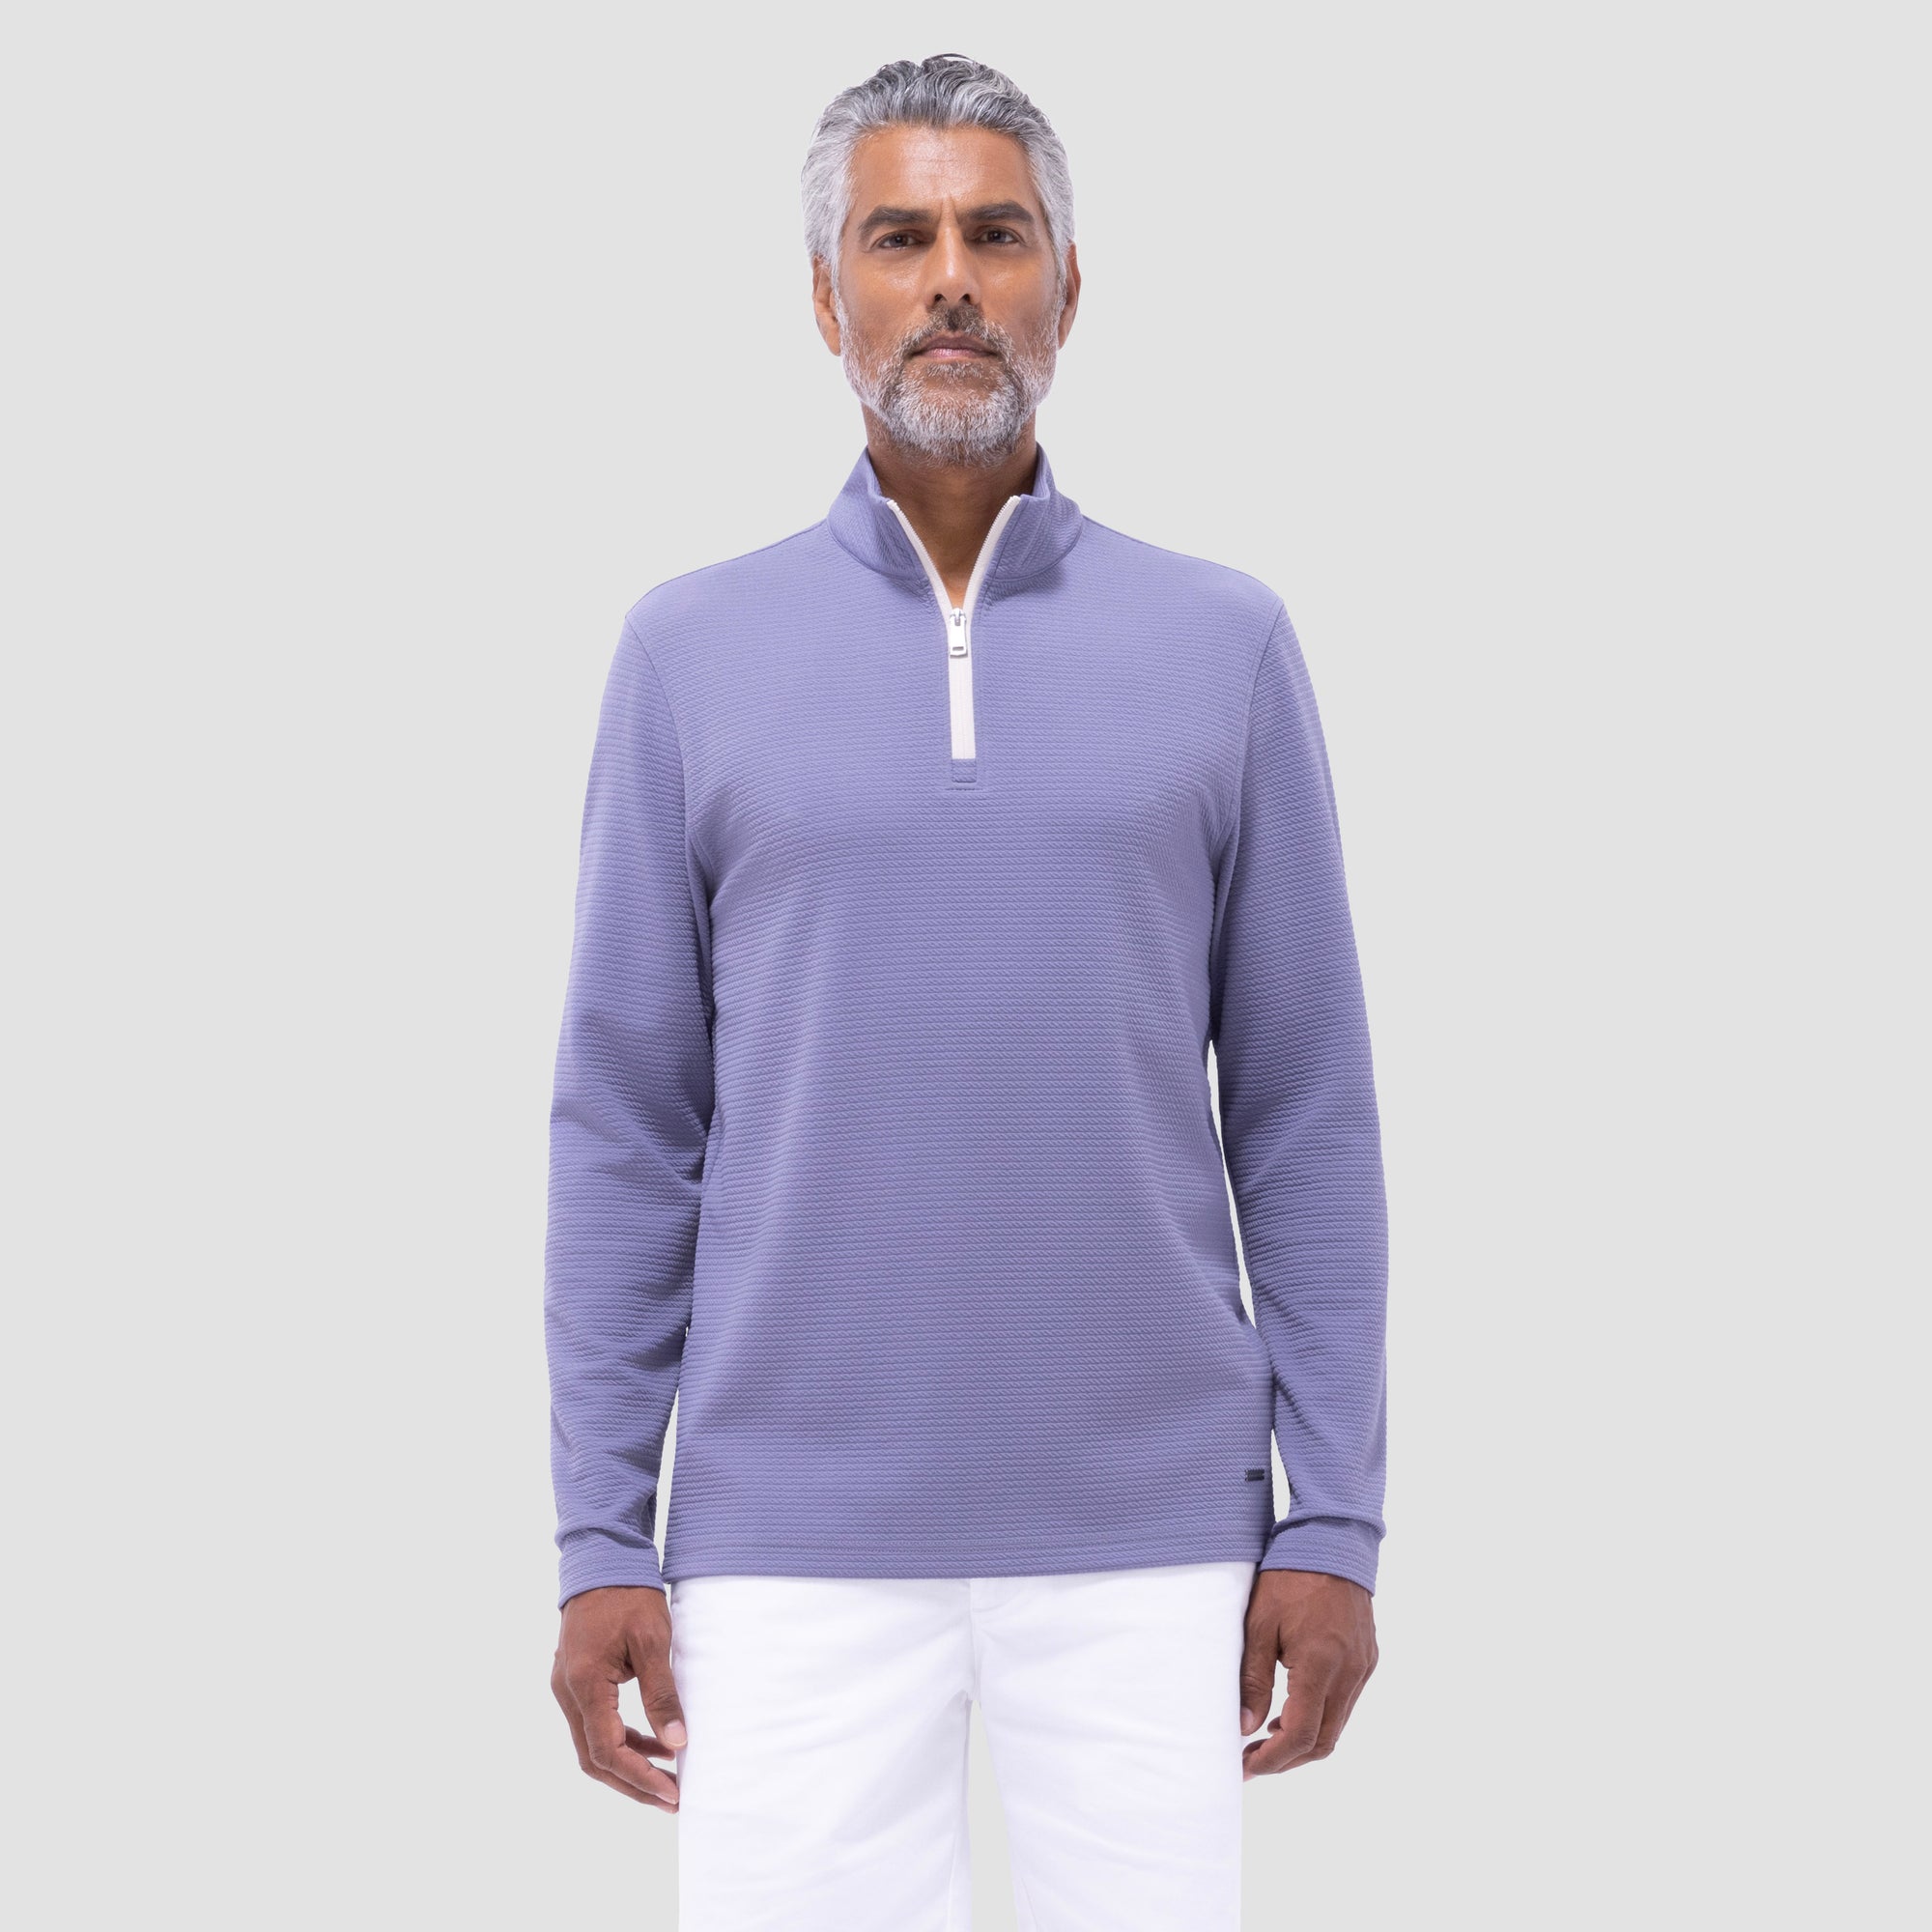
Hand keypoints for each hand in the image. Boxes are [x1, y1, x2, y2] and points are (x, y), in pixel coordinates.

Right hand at [552, 1585, 686, 1810]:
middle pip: (594, 1759)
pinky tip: (652, 1742)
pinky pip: (594, 1724)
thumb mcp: (653, 1640)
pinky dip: (621, 1740)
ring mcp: (566, 1687)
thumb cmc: (628, 1594)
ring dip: (627, 1765)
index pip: (608, 1750)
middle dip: (633, 1783)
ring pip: (591, 1745)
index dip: (640, 1777)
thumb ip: (661, 1693)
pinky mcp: (575, 1680)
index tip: (672, 1792)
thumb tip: (676, 1742)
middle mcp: (567, 1692)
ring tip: (667, 1779)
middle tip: (671, 1799)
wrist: (601, 1557)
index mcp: (583, 1684)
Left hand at [1238, 1568, 1376, 1778]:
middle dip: (1287, 1758)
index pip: (1301, 1735)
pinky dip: (1320, 1717)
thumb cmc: (1290, 1578)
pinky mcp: (1367, 1659)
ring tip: (1266, 1737)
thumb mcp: (1260, 1624)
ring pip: (1337, 1726)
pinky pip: (1345, 1703)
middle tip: (1253, 1759)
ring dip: (1304, 1740)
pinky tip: (1292, 1709)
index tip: (1246, 1765)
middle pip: (1323, 1741)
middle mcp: (1350, 1673)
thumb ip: (1253, 1678)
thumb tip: (1244, 1726)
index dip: (1273, 1759)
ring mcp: (1363, 1667)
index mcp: (1321, 1665)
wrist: (1333, 1540)